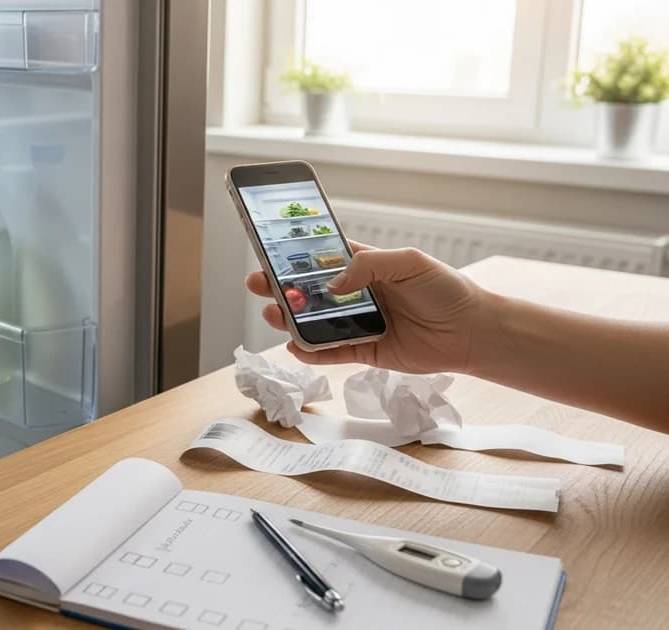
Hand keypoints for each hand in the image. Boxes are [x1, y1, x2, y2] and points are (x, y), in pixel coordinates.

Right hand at [245, 244, 490, 373]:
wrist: (472, 331)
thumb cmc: (446, 290)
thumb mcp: (409, 261)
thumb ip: (369, 265)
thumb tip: (333, 283)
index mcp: (366, 267)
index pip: (323, 258)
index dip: (296, 256)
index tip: (270, 252)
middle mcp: (358, 295)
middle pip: (310, 291)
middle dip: (281, 287)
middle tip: (257, 283)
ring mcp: (359, 324)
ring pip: (315, 323)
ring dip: (291, 319)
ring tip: (273, 315)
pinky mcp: (366, 352)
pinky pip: (331, 353)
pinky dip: (311, 352)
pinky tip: (295, 347)